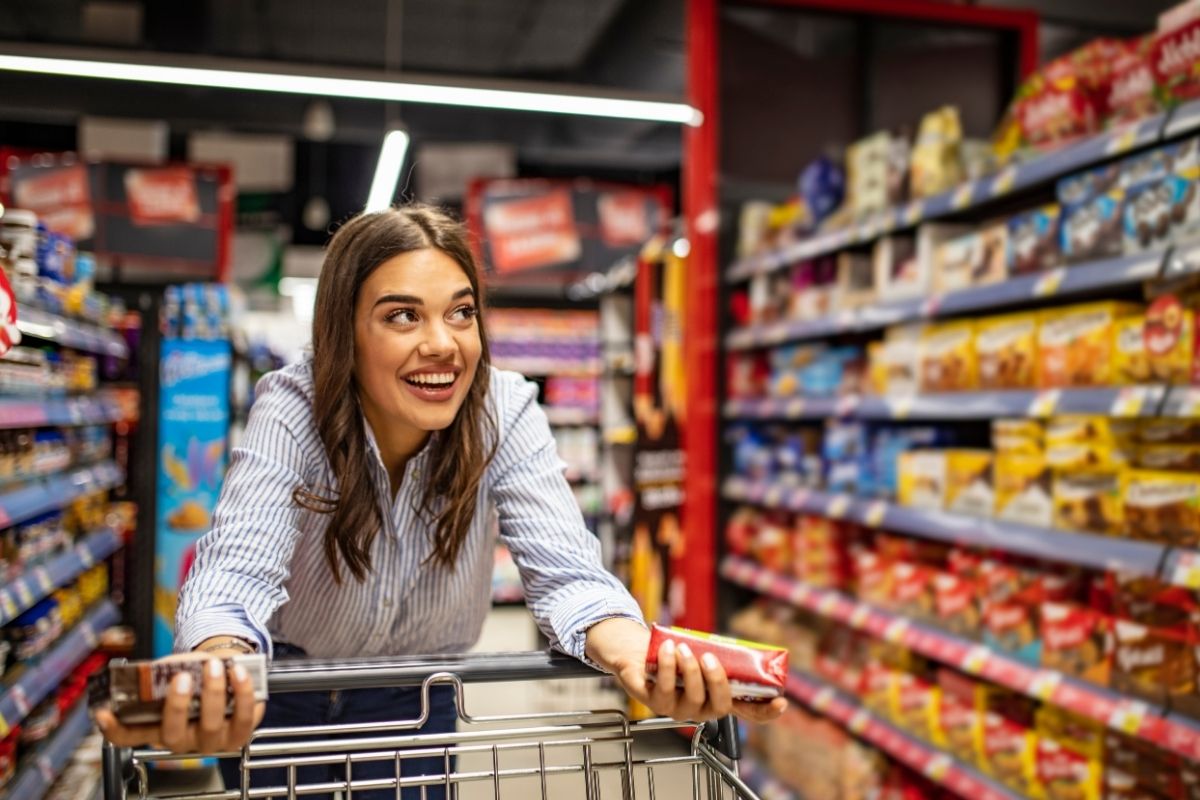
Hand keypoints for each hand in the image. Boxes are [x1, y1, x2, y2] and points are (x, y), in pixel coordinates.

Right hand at [95, 648, 264, 753]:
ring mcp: (211, 740)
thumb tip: (164, 668)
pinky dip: (243, 693)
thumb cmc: (197, 674)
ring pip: (209, 726)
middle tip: (181, 677)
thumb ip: (166, 672)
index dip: (113, 729)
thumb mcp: (175, 671)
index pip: (128, 736)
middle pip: (172, 733)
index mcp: (157, 726)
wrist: (228, 672)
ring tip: (215, 666)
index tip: (103, 713)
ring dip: (213, 693)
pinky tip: (239, 673)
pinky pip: (244, 718)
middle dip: (177, 705)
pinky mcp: (239, 734)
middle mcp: (182, 739)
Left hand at [584, 618, 786, 723]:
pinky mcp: (655, 702)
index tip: (781, 702)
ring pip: (693, 697)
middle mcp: (701, 710)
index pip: (749, 714)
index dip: (766, 712)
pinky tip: (668, 650)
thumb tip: (742, 646)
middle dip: (716, 680)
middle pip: (720, 706)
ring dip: (690, 670)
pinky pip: (666, 689)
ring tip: (683, 648)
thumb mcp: (702, 654)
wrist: (639, 653)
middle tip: (708, 657)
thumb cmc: (676, 655)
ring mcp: (678, 709)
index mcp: (718, 699)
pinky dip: (669, 666)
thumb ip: (720, 655)